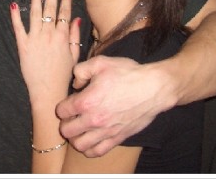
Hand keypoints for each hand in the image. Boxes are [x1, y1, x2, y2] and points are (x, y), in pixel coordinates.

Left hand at [9, 0, 80, 101]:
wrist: (48, 90)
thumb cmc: (63, 75)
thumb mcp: (74, 55)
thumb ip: (74, 36)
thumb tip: (75, 18)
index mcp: (63, 36)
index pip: (64, 13)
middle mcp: (49, 35)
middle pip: (51, 9)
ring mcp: (35, 39)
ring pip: (35, 14)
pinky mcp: (23, 45)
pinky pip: (19, 28)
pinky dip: (15, 16)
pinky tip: (13, 5)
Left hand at [55, 56, 175, 156]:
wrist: (153, 88)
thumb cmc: (128, 74)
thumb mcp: (100, 62)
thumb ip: (81, 70)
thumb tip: (75, 82)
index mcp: (87, 101)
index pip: (62, 110)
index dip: (62, 105)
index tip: (68, 102)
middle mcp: (94, 119)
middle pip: (67, 131)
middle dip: (65, 123)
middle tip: (71, 116)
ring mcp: (106, 131)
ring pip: (80, 145)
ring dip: (75, 138)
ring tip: (79, 129)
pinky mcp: (118, 137)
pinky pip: (98, 151)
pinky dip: (90, 149)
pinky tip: (91, 140)